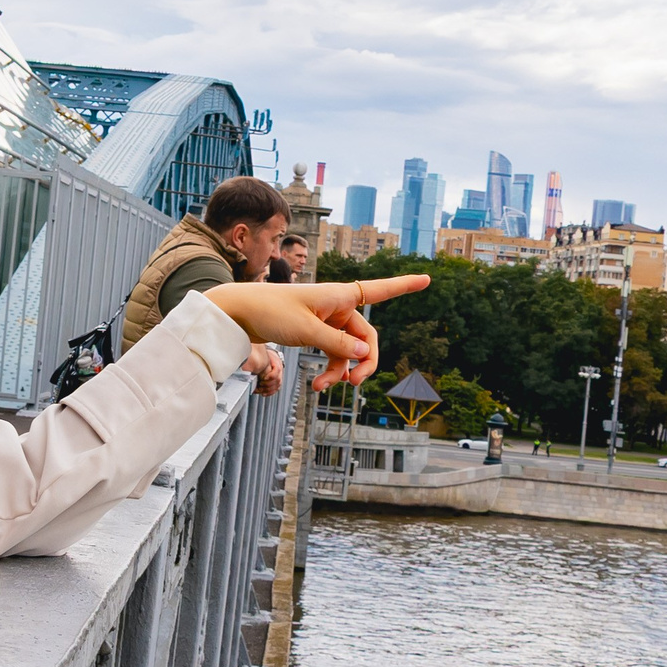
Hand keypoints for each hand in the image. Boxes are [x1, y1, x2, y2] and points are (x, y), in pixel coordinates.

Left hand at [204, 275, 429, 388]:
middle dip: (364, 361)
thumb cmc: (269, 311)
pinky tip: (319, 384)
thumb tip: (364, 351)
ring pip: (348, 350)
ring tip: (323, 387)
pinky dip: (329, 370)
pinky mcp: (313, 333)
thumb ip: (336, 342)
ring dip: (340, 371)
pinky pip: (332, 354)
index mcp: (339, 296)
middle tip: (355, 384)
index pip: (379, 289)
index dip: (404, 286)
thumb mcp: (305, 330)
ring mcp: (326, 321)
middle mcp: (337, 306)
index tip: (428, 279)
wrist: (237, 313)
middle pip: (366, 336)